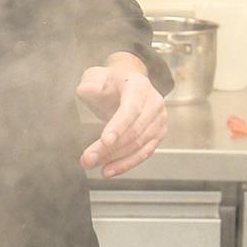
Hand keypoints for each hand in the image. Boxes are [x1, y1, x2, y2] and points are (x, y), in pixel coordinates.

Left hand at [76, 55, 166, 177]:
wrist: (127, 84)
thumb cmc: (110, 82)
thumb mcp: (95, 76)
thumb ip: (90, 83)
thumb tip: (87, 91)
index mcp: (139, 85)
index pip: (131, 108)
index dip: (119, 126)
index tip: (104, 141)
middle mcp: (154, 102)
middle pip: (134, 130)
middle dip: (110, 148)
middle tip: (87, 159)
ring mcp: (159, 119)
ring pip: (139, 145)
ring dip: (115, 159)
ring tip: (93, 164)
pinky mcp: (157, 134)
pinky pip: (144, 153)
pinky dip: (126, 164)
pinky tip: (109, 170)